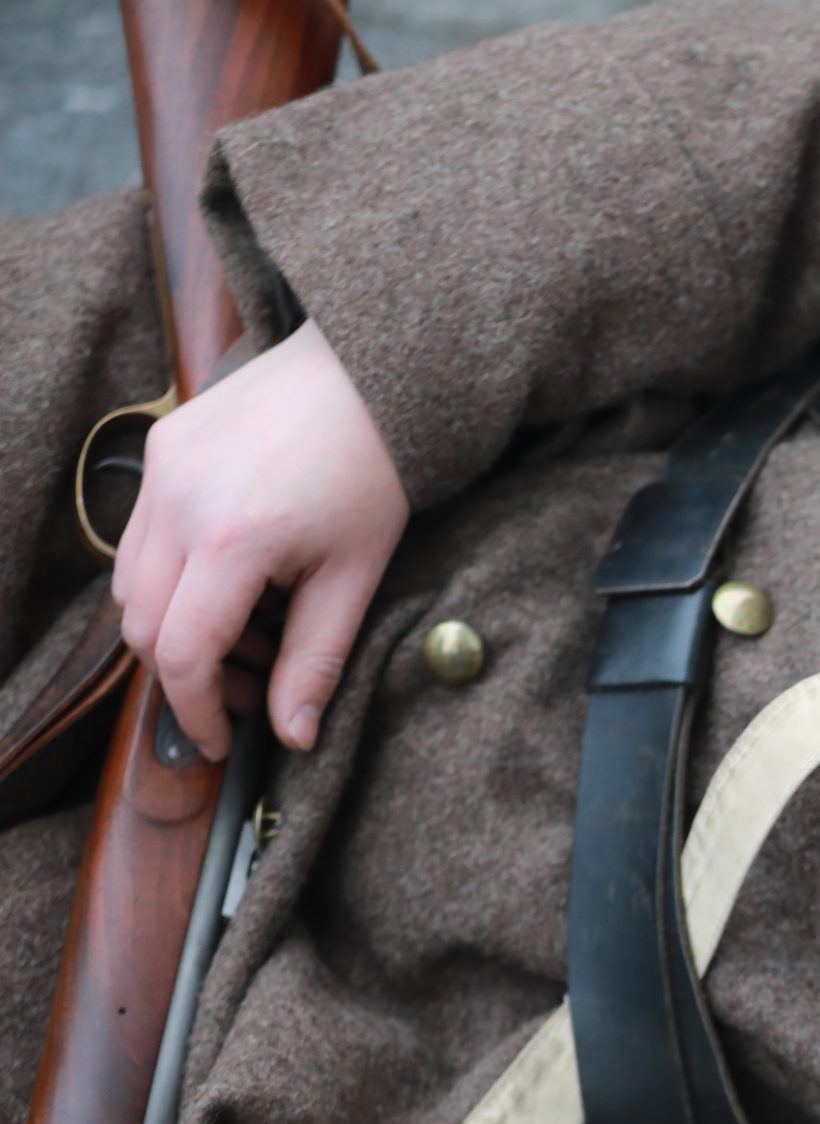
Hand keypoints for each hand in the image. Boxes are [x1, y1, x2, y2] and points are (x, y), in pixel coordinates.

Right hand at [112, 319, 409, 759]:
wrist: (371, 376)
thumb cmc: (376, 474)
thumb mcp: (356, 577)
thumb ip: (316, 661)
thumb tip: (293, 737)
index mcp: (233, 539)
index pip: (182, 653)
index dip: (196, 710)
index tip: (221, 741)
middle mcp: (180, 502)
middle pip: (143, 625)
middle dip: (187, 675)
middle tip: (249, 688)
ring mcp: (161, 469)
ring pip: (131, 583)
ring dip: (177, 626)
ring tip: (254, 630)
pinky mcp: (160, 447)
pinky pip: (141, 534)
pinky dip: (175, 576)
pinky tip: (238, 580)